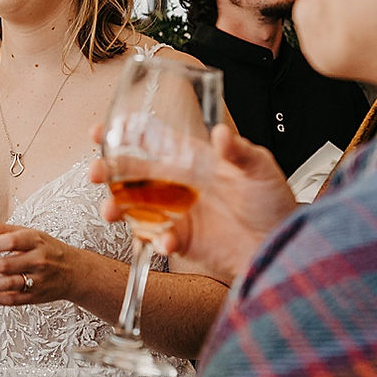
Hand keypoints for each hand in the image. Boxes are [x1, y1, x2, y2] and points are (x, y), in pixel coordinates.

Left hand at [0, 210, 79, 305]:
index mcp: (36, 241)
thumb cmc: (47, 249)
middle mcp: (38, 261)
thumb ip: (2, 229)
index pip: (10, 241)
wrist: (75, 272)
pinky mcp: (35, 297)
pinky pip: (11, 299)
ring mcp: (37, 281)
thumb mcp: (29, 234)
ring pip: (6, 285)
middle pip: (4, 265)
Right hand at [91, 125, 295, 282]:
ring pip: (134, 209)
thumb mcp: (261, 169)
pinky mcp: (181, 241)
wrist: (282, 245)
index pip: (150, 141)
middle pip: (131, 174)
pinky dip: (158, 240)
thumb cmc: (273, 202)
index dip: (123, 134)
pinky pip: (158, 239)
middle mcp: (177, 185)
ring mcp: (176, 213)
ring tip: (111, 212)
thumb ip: (239, 153)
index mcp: (191, 160)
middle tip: (95, 172)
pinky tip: (168, 241)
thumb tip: (222, 134)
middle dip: (107, 172)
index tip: (100, 130)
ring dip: (118, 209)